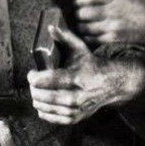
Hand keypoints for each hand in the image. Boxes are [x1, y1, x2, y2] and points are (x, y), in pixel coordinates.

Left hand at [27, 28, 144, 124]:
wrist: (112, 84)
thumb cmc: (92, 65)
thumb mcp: (81, 49)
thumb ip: (65, 38)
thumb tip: (50, 27)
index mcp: (79, 77)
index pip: (50, 80)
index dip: (35, 77)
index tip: (32, 73)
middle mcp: (79, 95)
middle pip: (46, 97)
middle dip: (34, 89)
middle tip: (33, 82)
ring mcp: (78, 109)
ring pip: (46, 108)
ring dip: (37, 99)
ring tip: (36, 91)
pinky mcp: (76, 118)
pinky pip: (52, 118)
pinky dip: (43, 111)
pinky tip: (42, 102)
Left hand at [74, 0, 144, 45]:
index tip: (77, 0)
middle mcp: (112, 11)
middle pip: (83, 13)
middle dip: (78, 13)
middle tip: (77, 12)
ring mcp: (112, 25)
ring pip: (86, 27)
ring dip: (81, 25)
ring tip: (81, 24)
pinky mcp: (115, 37)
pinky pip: (94, 38)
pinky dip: (88, 36)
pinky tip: (87, 34)